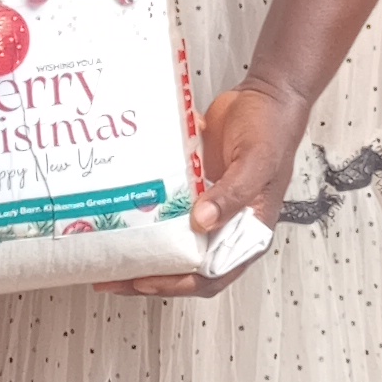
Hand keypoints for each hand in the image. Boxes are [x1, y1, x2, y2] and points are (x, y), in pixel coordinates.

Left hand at [104, 76, 304, 297]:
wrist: (266, 97)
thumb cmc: (272, 132)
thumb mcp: (257, 163)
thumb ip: (233, 193)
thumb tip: (202, 222)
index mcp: (246, 232)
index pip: (211, 274)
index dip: (177, 284)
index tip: (145, 282)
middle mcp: (224, 226)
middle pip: (184, 264)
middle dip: (148, 274)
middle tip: (111, 275)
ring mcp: (206, 207)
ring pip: (172, 240)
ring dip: (144, 249)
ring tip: (109, 252)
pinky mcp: (191, 187)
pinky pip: (166, 208)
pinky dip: (146, 215)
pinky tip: (118, 212)